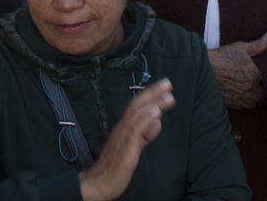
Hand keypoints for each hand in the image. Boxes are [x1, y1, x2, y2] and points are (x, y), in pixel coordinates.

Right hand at [78, 79, 175, 200]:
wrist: (98, 184)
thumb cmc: (114, 167)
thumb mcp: (133, 147)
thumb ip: (144, 135)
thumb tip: (157, 121)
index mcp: (123, 128)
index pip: (136, 107)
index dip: (150, 95)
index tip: (164, 87)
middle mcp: (121, 128)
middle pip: (137, 105)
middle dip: (153, 93)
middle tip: (168, 83)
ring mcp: (122, 137)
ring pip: (137, 115)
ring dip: (153, 104)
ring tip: (167, 96)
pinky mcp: (125, 149)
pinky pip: (135, 131)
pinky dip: (145, 120)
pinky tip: (155, 113)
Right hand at [208, 35, 266, 109]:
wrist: (202, 69)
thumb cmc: (221, 56)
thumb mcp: (239, 47)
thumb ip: (257, 45)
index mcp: (254, 74)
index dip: (264, 78)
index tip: (260, 74)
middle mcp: (250, 88)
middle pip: (261, 93)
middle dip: (259, 88)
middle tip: (253, 82)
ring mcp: (241, 98)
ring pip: (253, 101)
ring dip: (252, 96)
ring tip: (246, 89)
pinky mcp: (232, 104)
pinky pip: (242, 106)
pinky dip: (242, 101)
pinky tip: (237, 93)